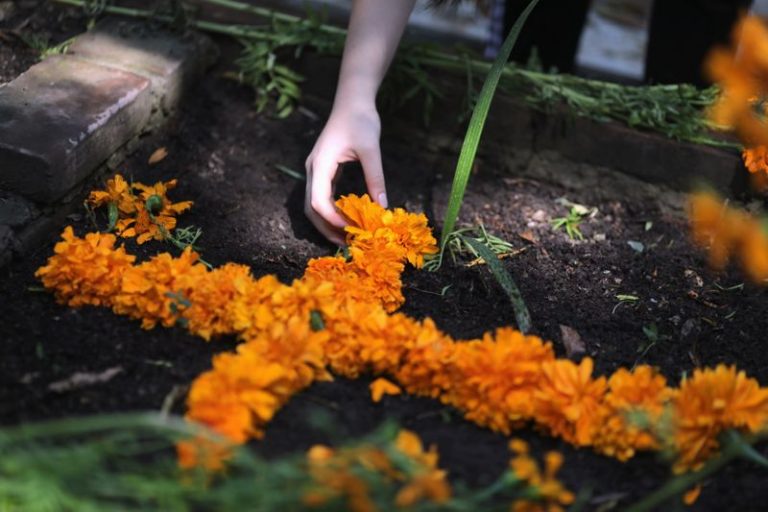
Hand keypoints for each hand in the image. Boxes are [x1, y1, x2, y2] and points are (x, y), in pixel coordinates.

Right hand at [305, 103, 386, 244]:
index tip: (351, 230)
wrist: (352, 100)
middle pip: (310, 208)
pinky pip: (321, 196)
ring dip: (327, 222)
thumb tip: (383, 207)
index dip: (332, 219)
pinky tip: (347, 219)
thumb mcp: (371, 150)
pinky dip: (331, 211)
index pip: (318, 201)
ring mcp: (315, 170)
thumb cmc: (361, 120)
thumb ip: (375, 178)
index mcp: (320, 164)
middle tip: (347, 243)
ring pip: (313, 205)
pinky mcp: (323, 170)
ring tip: (347, 236)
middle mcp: (313, 169)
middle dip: (326, 228)